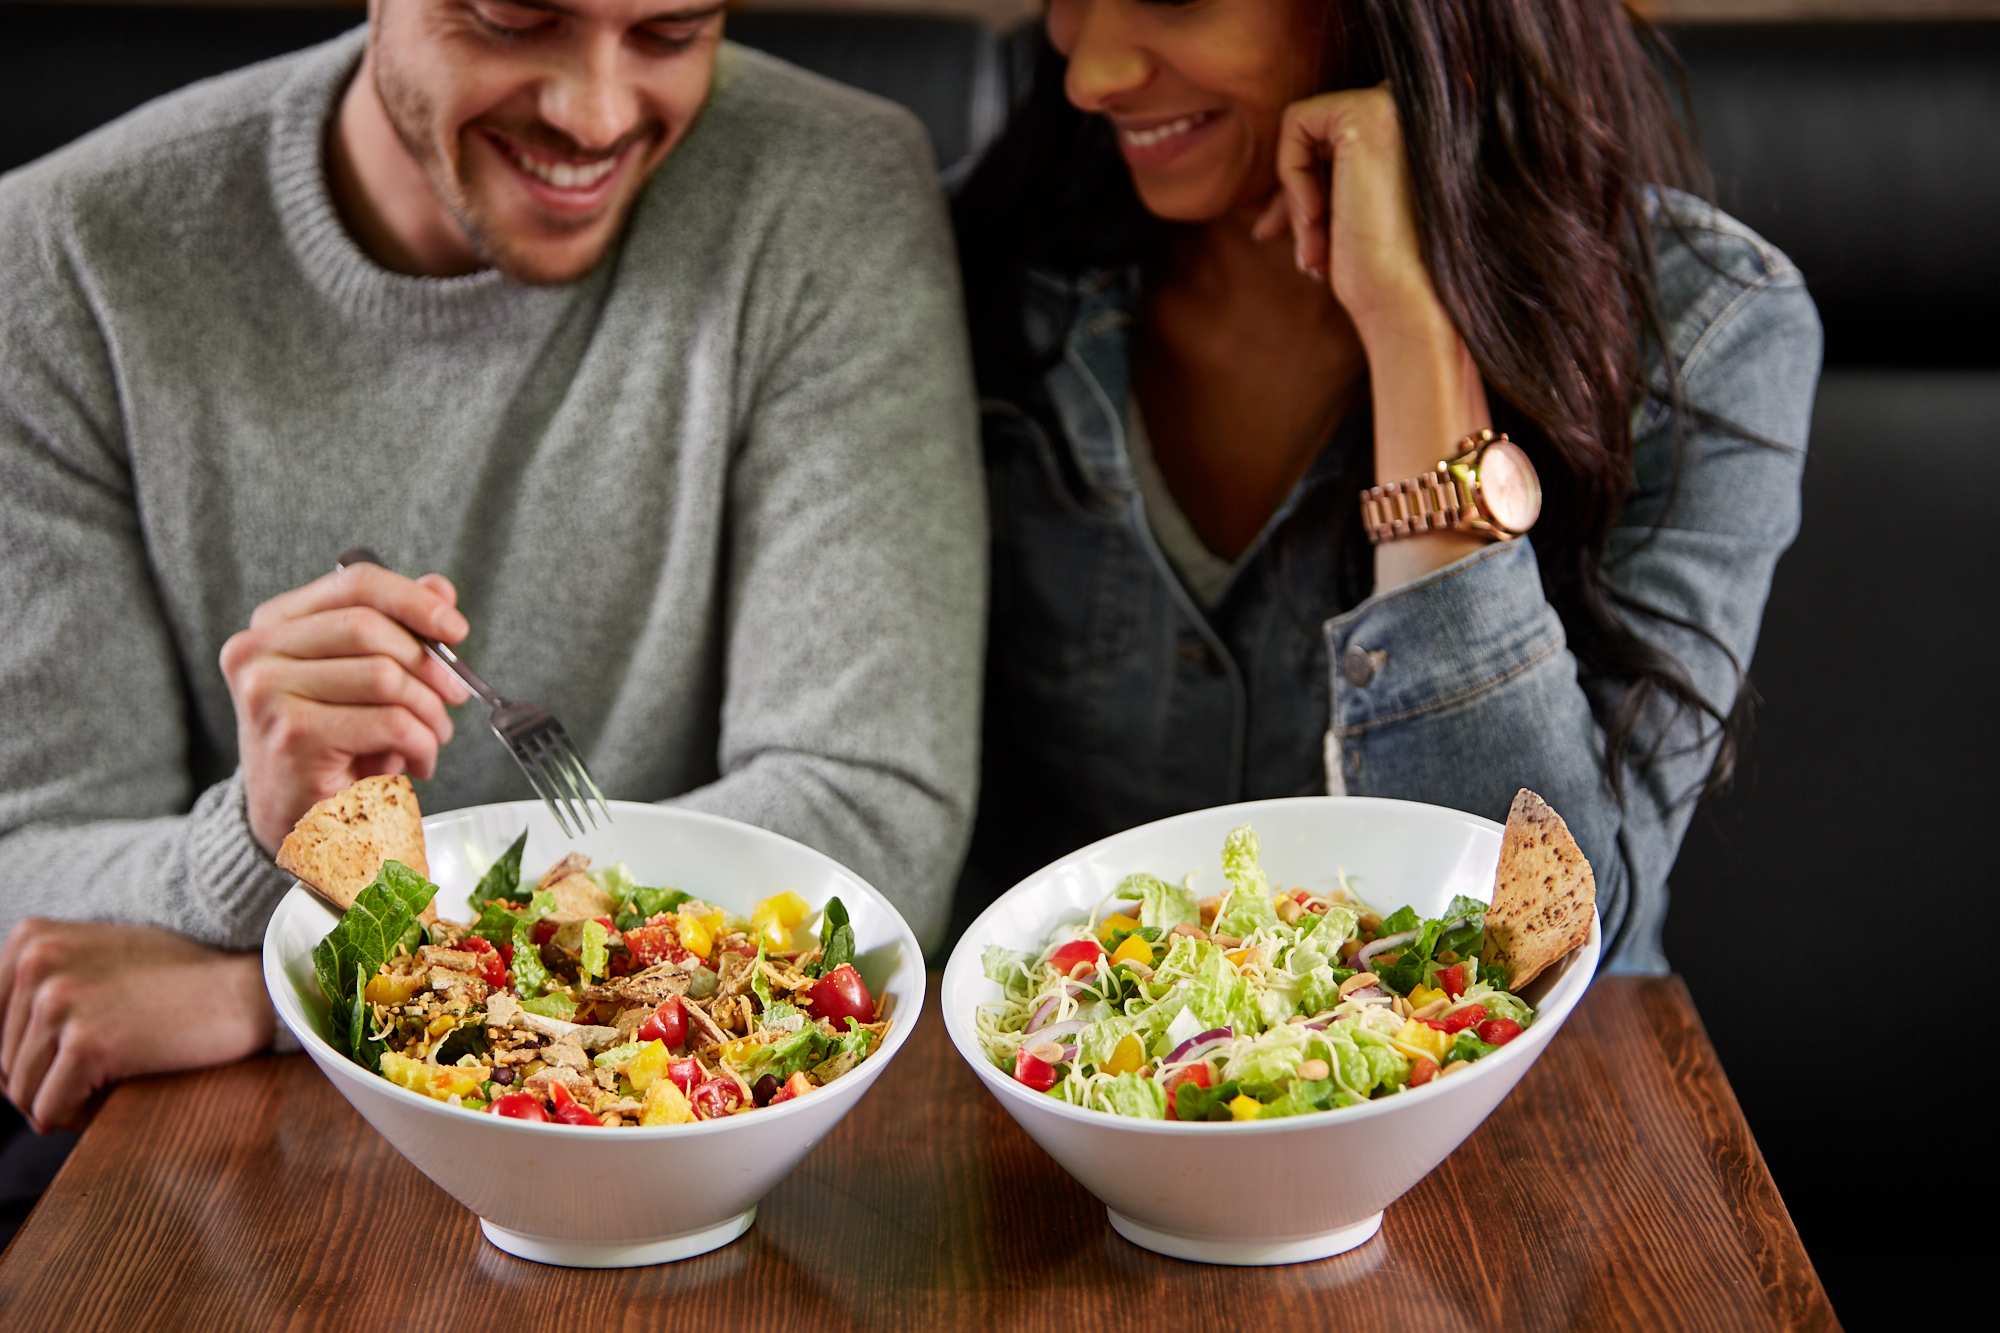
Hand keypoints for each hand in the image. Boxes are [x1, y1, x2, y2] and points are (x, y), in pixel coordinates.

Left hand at [0, 920, 276, 1132]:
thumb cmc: (178, 980)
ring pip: (19, 1092)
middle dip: (44, 1081)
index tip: (65, 1057)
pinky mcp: (88, 1042)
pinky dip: (78, 1117)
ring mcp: (60, 1001)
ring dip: (61, 1102)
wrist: (243, 990)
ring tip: (108, 1084)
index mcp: (31, 938)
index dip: (25, 1053)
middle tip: (97, 1074)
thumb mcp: (96, 959)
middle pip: (1, 1061)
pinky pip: (50, 1110)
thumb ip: (43, 982)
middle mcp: (38, 963)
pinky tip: (113, 1096)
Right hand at [220, 562, 471, 853]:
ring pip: (385, 676)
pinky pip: (389, 722)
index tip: (456, 628)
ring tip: (432, 737)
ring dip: (428, 711)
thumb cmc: (332, 746)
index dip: (415, 600)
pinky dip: (421, 743)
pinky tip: (416, 763)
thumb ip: (398, 629)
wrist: (294, 823)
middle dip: (429, 663)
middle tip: (453, 696)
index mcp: (275, 624)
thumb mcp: (364, 680)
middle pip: (371, 627)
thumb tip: (440, 588)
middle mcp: (258, 651)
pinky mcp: (292, 735)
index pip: (355, 584)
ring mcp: (268, 692)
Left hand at [1252, 85, 1447, 346]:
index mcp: (1416, 132)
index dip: (1303, 190)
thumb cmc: (1378, 272)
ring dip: (1295, 200)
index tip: (1282, 237)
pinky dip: (1291, 174)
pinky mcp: (1367, 110)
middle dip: (1295, 201)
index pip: (1335, 145)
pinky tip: (1317, 218)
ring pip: (1304, 135)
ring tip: (1313, 252)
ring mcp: (1394, 104)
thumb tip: (1269, 212)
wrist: (1407, 297)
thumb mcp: (1345, 221)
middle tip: (1305, 257)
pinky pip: (1295, 124)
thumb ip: (1322, 191)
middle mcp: (1411, 109)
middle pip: (1318, 140)